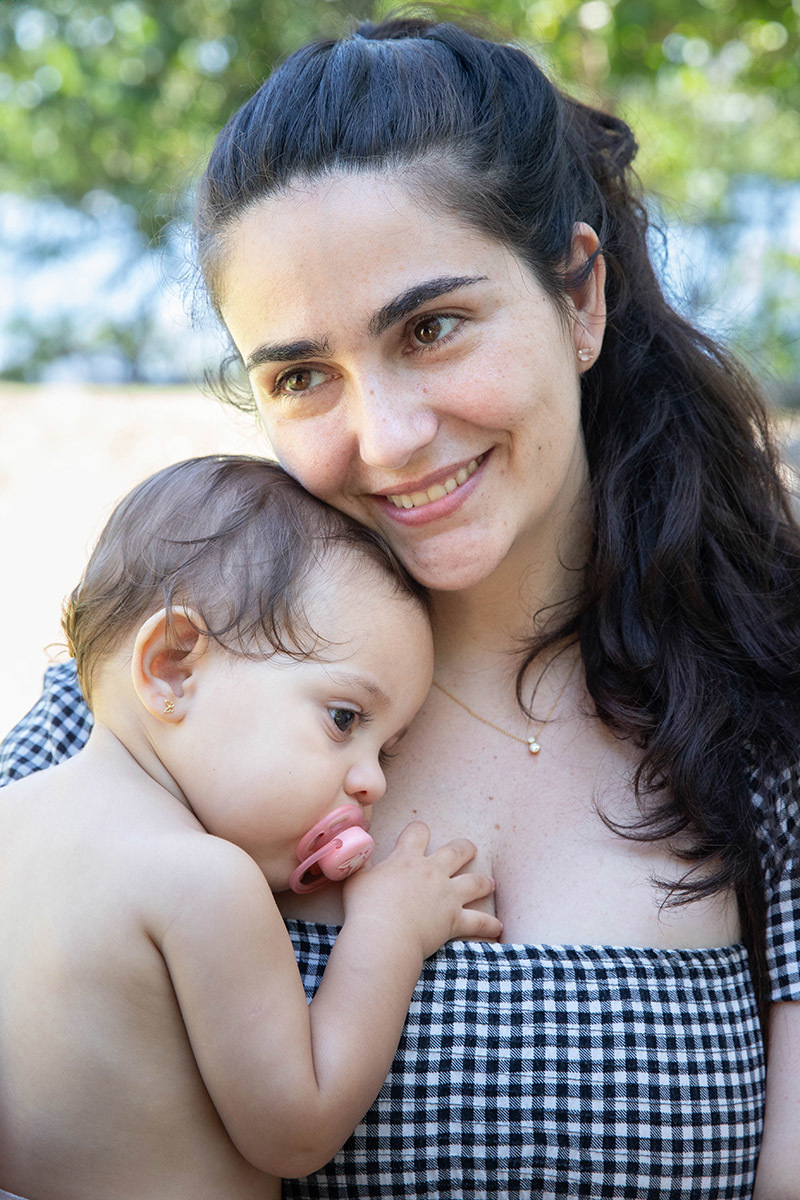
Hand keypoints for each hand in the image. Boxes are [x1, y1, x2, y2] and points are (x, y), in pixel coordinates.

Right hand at [342, 821, 501, 960]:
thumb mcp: (356, 879)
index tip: (419, 833)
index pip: (418, 832)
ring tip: (489, 882)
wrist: (384, 935)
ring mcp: (447, 894)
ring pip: (474, 882)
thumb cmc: (365, 908)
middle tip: (470, 848)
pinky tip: (498, 926)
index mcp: (408, 859)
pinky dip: (490, 924)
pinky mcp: (455, 919)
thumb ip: (360, 864)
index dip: (419, 830)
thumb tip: (356, 852)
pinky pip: (478, 921)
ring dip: (483, 881)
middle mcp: (432, 871)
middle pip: (456, 851)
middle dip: (464, 848)